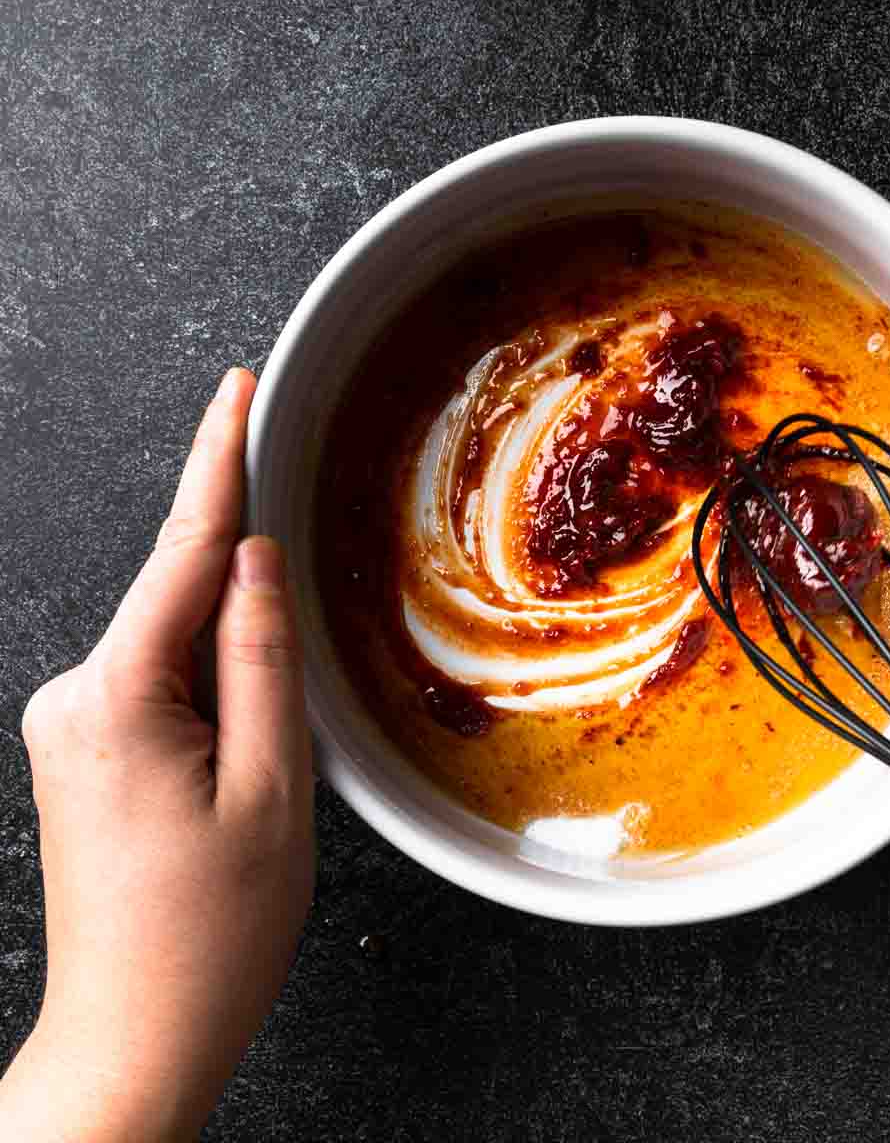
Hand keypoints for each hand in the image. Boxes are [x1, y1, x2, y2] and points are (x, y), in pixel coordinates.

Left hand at [0, 369, 313, 1141]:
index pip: (182, 552)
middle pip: (183, 605)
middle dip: (250, 621)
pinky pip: (163, 685)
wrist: (133, 1036)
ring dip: (237, 679)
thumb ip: (261, 658)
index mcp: (117, 698)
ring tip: (253, 786)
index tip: (235, 392)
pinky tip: (232, 769)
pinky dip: (214, 698)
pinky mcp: (84, 748)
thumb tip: (256, 562)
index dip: (217, 461)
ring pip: (179, 650)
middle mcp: (74, 697)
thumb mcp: (270, 786)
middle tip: (279, 722)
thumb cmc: (208, 930)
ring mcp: (71, 723)